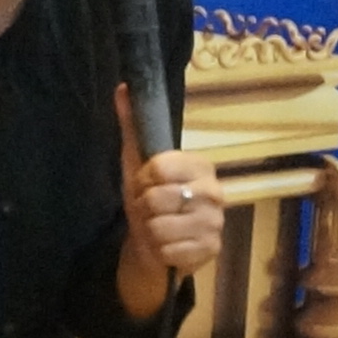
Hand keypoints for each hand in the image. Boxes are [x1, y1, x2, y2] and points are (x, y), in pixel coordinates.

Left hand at [120, 139, 226, 282]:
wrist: (155, 244)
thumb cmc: (147, 200)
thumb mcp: (136, 163)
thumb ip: (133, 126)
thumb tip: (122, 87)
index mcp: (201, 165)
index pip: (158, 167)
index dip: (142, 180)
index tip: (144, 185)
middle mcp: (215, 191)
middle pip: (155, 198)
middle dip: (143, 208)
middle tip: (150, 210)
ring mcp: (215, 223)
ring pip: (159, 227)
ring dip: (150, 231)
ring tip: (157, 228)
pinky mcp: (211, 249)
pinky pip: (168, 250)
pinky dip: (160, 251)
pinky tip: (167, 246)